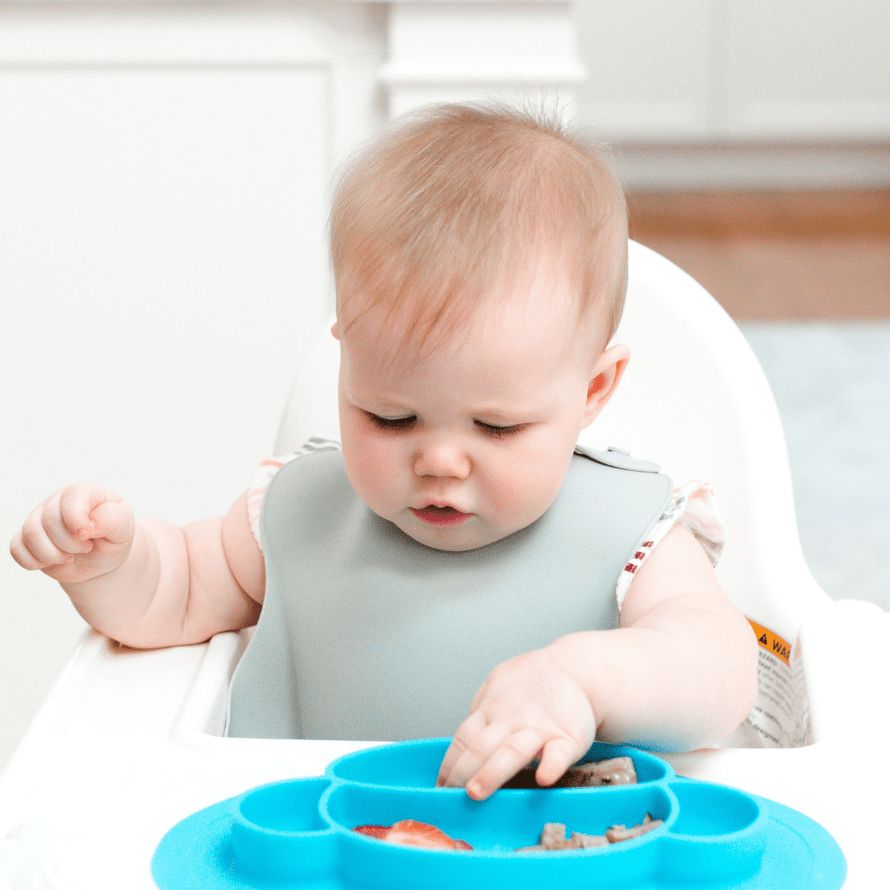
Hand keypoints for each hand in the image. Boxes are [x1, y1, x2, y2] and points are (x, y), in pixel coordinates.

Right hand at [10, 484, 135, 584]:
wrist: (102, 560)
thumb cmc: (113, 539)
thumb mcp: (123, 529)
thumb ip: (112, 520)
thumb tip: (88, 524)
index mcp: (83, 492)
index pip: (70, 499)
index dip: (77, 521)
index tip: (87, 537)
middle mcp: (57, 501)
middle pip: (49, 521)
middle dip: (70, 544)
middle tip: (86, 548)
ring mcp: (39, 518)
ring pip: (31, 535)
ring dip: (53, 555)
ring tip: (71, 556)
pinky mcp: (26, 539)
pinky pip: (16, 550)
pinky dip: (34, 562)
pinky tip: (53, 561)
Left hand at [436, 647, 595, 799]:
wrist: (574, 668)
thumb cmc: (532, 686)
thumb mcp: (497, 688)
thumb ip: (480, 715)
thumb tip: (461, 746)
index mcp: (491, 711)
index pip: (464, 738)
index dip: (449, 763)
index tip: (440, 786)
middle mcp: (510, 720)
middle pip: (482, 746)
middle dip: (463, 770)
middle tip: (450, 792)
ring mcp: (538, 728)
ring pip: (512, 751)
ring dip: (492, 772)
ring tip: (477, 791)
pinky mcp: (567, 736)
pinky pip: (559, 753)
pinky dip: (551, 765)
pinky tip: (544, 778)